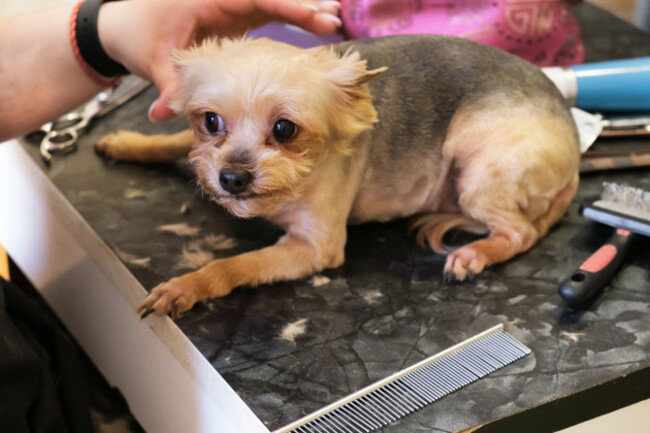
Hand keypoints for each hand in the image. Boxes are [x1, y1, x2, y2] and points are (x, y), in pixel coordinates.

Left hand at [98, 0, 340, 121]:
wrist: (121, 27)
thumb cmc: (135, 36)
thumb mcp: (153, 59)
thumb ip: (167, 85)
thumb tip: (162, 115)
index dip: (287, 5)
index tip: (315, 14)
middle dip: (303, 5)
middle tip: (334, 16)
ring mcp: (229, 6)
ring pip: (273, 2)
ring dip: (301, 10)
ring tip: (333, 19)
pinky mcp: (232, 17)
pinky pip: (267, 12)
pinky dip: (290, 17)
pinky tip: (312, 25)